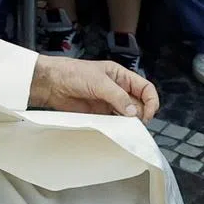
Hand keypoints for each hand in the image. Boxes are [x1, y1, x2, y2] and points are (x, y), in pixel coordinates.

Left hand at [29, 56, 158, 121]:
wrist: (51, 84)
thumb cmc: (72, 73)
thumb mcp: (99, 81)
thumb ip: (118, 96)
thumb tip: (134, 111)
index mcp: (121, 76)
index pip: (145, 88)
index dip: (151, 101)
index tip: (147, 114)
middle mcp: (117, 89)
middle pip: (139, 104)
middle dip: (140, 114)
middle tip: (134, 123)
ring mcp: (108, 102)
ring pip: (128, 115)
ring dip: (129, 123)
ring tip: (125, 128)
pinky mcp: (99, 114)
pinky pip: (114, 122)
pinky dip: (117, 128)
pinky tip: (115, 130)